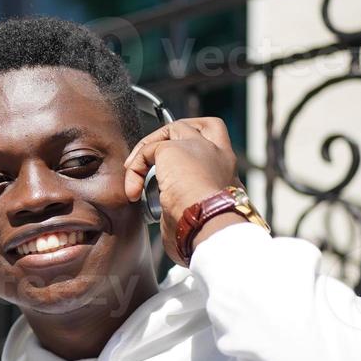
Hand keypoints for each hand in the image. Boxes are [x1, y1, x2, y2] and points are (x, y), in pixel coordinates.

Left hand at [121, 117, 240, 265]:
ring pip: (176, 127)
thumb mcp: (201, 221)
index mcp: (228, 176)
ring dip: (150, 146)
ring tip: (134, 172)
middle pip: (208, 126)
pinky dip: (135, 168)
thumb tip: (170, 224)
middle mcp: (218, 157)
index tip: (180, 173)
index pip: (219, 154)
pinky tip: (132, 191)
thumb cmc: (206, 234)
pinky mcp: (174, 150)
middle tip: (157, 151)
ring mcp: (199, 148)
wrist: (209, 226)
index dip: (200, 154)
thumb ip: (188, 215)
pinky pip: (149, 149)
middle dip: (183, 131)